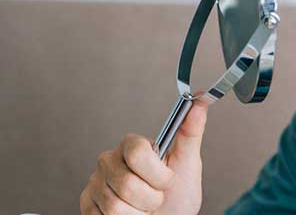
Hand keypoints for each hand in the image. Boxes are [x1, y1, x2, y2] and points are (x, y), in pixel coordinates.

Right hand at [79, 102, 208, 214]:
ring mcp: (95, 183)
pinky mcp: (87, 204)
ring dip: (139, 212)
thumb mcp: (188, 164)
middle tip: (157, 196)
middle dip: (151, 198)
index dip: (158, 174)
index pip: (137, 153)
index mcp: (132, 145)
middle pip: (127, 183)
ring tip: (144, 207)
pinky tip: (131, 213)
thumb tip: (200, 101)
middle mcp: (109, 161)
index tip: (168, 180)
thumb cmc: (177, 194)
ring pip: (115, 205)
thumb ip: (191, 132)